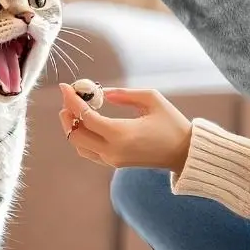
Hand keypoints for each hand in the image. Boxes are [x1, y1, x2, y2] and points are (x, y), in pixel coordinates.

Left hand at [59, 84, 192, 172]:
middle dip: (67, 114)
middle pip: (75, 134)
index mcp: (121, 133)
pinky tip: (85, 124)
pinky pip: (88, 152)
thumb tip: (100, 93)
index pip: (85, 117)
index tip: (65, 86)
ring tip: (73, 110)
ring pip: (79, 145)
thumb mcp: (152, 99)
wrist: (184, 152)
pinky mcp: (115, 163)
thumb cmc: (171, 123)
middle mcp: (112, 150)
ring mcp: (112, 160)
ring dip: (72, 127)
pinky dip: (81, 137)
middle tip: (68, 98)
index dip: (72, 100)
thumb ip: (123, 94)